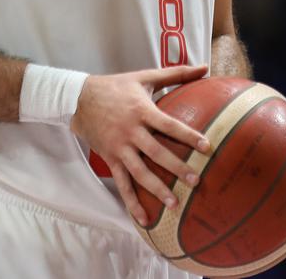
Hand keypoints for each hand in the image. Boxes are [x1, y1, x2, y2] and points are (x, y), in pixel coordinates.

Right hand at [70, 63, 210, 224]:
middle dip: (176, 168)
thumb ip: (175, 74)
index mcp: (142, 110)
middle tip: (195, 180)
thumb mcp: (143, 77)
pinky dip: (131, 202)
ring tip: (175, 204)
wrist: (78, 98)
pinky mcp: (110, 158)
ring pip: (139, 171)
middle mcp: (131, 131)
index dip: (188, 136)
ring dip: (157, 189)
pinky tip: (144, 218)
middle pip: (156, 152)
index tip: (207, 147)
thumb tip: (204, 67)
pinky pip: (122, 183)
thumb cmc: (115, 86)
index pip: (169, 125)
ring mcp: (119, 147)